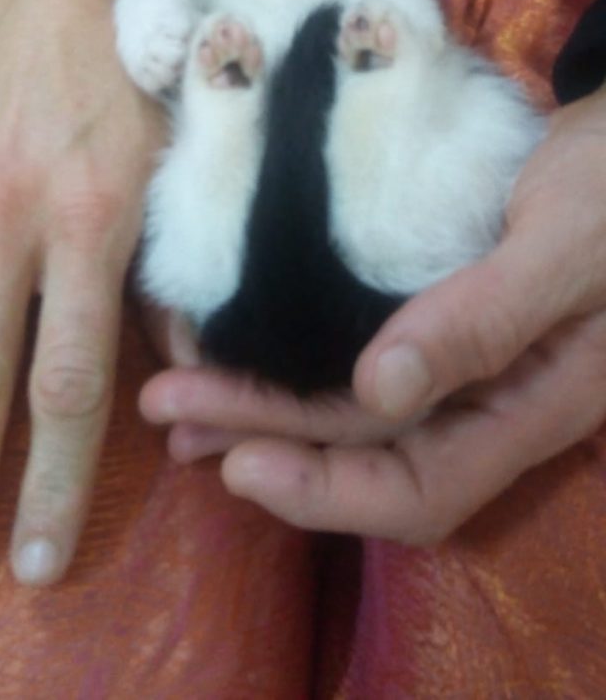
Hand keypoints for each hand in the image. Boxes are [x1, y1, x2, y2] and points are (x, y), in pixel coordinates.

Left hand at [140, 86, 605, 541]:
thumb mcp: (565, 243)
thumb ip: (486, 318)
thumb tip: (381, 392)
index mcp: (536, 404)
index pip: (423, 489)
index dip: (327, 491)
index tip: (239, 461)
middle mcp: (497, 399)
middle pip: (371, 454)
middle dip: (268, 442)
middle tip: (170, 410)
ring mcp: (472, 360)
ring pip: (361, 413)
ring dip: (272, 409)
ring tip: (183, 395)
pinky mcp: (448, 314)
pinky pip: (367, 359)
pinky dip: (302, 359)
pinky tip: (251, 341)